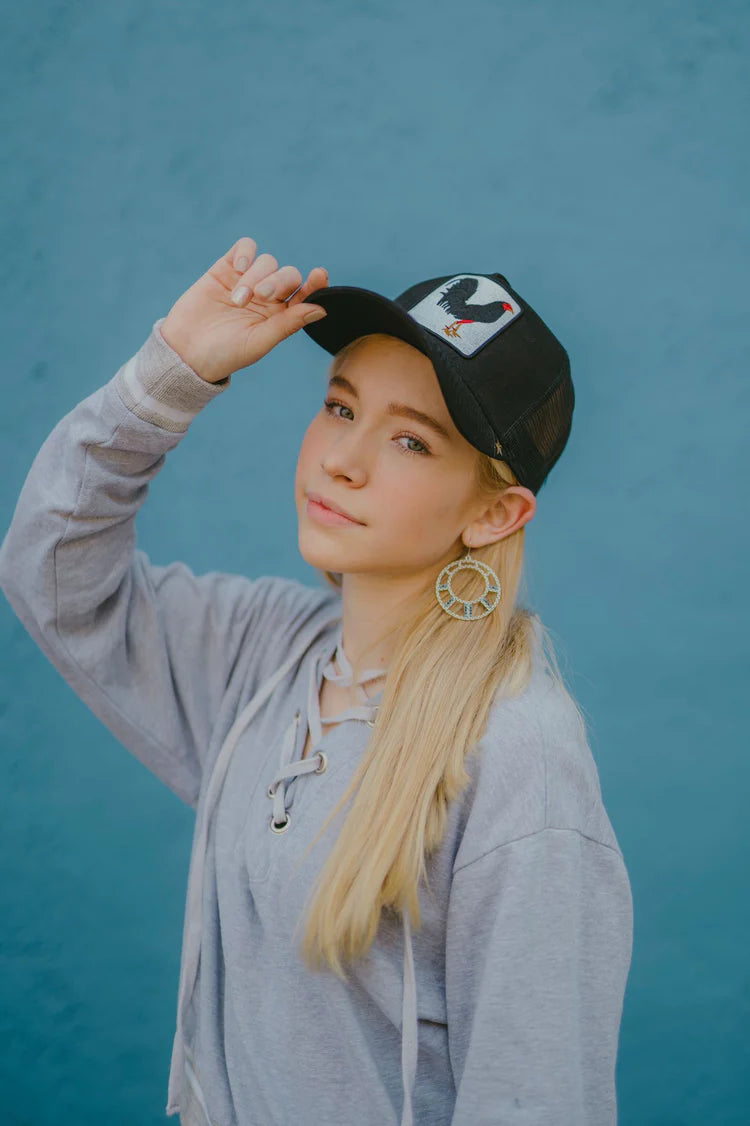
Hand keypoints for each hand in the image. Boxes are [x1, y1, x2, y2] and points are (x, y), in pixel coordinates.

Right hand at [159, 236, 328, 382]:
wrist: (185, 351)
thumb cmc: (225, 354)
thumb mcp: (259, 342)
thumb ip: (289, 323)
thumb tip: (322, 309)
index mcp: (281, 316)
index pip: (306, 294)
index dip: (316, 283)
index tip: (319, 275)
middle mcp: (268, 297)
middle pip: (287, 275)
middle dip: (278, 281)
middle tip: (261, 296)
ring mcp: (247, 280)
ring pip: (267, 262)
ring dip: (255, 276)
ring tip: (238, 299)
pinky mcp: (226, 268)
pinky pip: (246, 248)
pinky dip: (247, 251)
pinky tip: (239, 265)